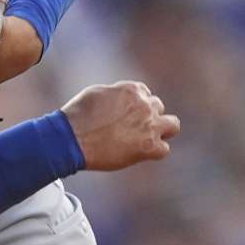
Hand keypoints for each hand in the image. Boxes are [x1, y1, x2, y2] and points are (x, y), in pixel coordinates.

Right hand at [60, 81, 181, 170]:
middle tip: (131, 128)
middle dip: (146, 116)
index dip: (135, 105)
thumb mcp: (95, 94)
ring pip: (173, 125)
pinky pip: (164, 149)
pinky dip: (154, 151)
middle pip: (157, 108)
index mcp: (133, 90)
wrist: (71, 139)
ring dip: (161, 130)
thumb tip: (120, 98)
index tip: (126, 114)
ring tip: (146, 139)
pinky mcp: (149, 147)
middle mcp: (145, 105)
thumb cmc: (77, 116)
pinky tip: (141, 153)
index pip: (145, 94)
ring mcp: (150, 126)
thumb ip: (115, 94)